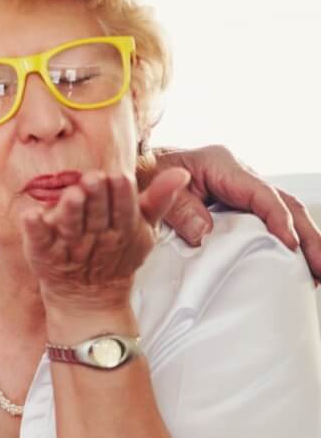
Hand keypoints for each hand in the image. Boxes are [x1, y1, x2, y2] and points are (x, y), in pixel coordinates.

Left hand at [20, 169, 188, 311]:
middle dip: (96, 198)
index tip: (120, 177)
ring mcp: (69, 249)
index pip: (124, 211)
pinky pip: (39, 242)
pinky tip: (30, 214)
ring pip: (71, 229)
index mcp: (121, 230)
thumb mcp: (143, 229)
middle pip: (97, 217)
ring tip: (70, 194)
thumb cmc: (116, 254)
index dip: (122, 196)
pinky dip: (35, 230)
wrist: (89, 297)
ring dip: (70, 212)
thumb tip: (180, 173)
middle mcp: (95, 240)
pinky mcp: (43, 255)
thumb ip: (159, 201)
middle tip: (93, 178)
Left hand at [149, 145, 320, 277]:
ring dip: (305, 240)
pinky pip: (269, 217)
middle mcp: (238, 173)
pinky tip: (296, 262)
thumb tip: (205, 235)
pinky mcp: (238, 200)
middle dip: (308, 236)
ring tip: (318, 273)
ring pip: (284, 210)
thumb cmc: (142, 175)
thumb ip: (178, 210)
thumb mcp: (152, 190)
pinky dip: (286, 238)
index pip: (261, 194)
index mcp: (221, 165)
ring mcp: (241, 186)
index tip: (289, 246)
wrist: (135, 166)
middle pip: (284, 202)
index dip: (277, 220)